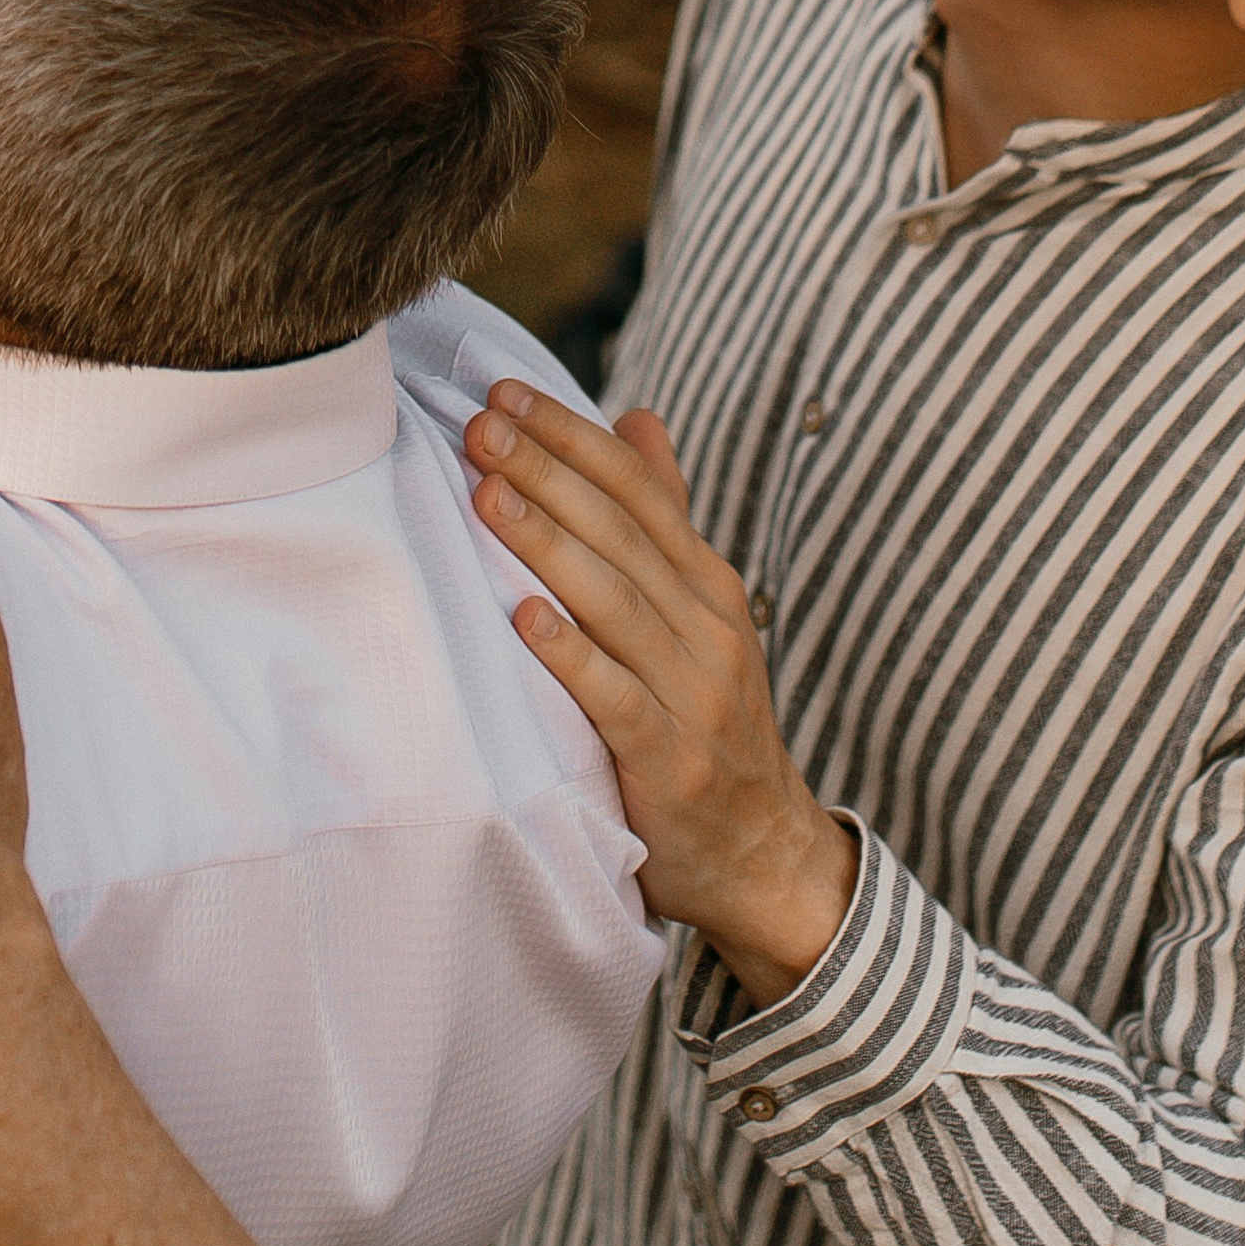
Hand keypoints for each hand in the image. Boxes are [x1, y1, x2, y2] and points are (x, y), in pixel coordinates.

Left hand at [467, 382, 858, 1004]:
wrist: (763, 852)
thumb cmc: (710, 719)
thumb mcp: (700, 613)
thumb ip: (665, 517)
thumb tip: (636, 418)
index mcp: (709, 584)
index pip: (637, 489)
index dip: (572, 436)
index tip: (506, 393)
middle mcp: (708, 627)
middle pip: (620, 532)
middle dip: (547, 470)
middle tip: (481, 424)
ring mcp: (694, 694)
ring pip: (614, 601)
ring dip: (548, 543)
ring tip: (488, 493)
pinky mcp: (670, 762)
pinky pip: (618, 699)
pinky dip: (572, 655)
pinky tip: (525, 617)